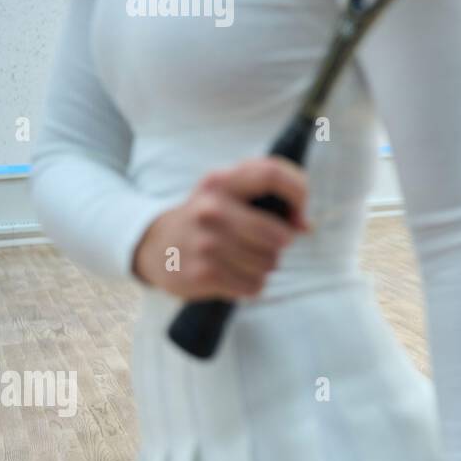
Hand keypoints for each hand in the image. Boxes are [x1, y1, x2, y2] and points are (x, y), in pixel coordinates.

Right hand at [133, 157, 311, 299]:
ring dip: (263, 266)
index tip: (298, 213)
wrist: (154, 246)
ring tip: (241, 258)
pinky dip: (250, 284)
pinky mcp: (203, 273)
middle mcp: (212, 209)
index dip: (298, 192)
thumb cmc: (207, 218)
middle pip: (278, 235)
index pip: (272, 174)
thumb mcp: (228, 195)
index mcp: (222, 181)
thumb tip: (306, 225)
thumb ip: (269, 199)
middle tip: (263, 243)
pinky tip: (231, 274)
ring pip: (270, 263)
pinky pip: (254, 285)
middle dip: (280, 244)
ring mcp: (206, 242)